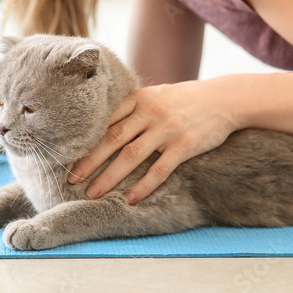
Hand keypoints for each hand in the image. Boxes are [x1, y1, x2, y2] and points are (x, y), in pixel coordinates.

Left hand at [66, 82, 237, 204]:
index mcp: (139, 98)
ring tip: (93, 193)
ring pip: (131, 156)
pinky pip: (160, 169)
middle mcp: (150, 112)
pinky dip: (143, 185)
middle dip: (89, 160)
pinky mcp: (184, 145)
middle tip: (71, 178)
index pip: (105, 120)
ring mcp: (167, 129)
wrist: (225, 98)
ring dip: (110, 176)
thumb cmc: (186, 99)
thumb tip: (105, 124)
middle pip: (112, 139)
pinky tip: (131, 198)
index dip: (85, 139)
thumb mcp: (157, 94)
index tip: (67, 154)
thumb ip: (133, 107)